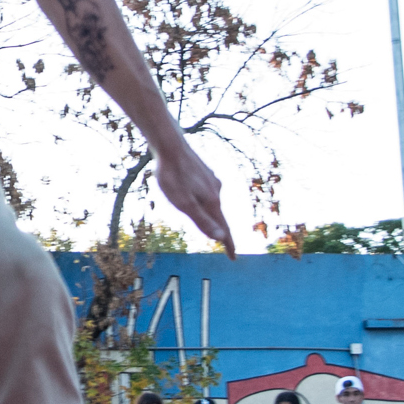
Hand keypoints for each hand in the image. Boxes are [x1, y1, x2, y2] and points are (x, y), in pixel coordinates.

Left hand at [151, 131, 233, 252]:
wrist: (170, 145)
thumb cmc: (172, 176)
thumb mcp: (184, 203)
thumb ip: (202, 221)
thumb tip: (221, 238)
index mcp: (211, 202)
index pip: (223, 229)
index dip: (228, 245)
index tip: (233, 258)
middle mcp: (215, 191)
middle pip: (220, 216)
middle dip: (221, 231)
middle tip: (226, 245)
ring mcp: (210, 181)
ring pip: (213, 203)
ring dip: (213, 215)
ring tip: (211, 223)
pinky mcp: (204, 173)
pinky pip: (207, 192)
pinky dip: (206, 201)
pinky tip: (200, 197)